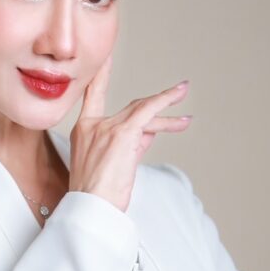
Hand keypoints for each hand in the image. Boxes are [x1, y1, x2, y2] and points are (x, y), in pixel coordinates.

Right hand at [70, 54, 191, 211]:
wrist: (90, 210)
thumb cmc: (97, 197)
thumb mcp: (112, 166)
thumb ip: (130, 145)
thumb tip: (148, 134)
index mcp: (82, 132)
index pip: (93, 97)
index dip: (101, 77)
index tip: (106, 60)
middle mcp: (91, 125)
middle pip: (129, 110)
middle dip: (154, 109)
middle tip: (175, 96)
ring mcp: (106, 127)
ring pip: (142, 112)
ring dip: (167, 115)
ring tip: (186, 117)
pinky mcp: (122, 133)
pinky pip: (148, 111)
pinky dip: (165, 100)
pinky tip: (178, 94)